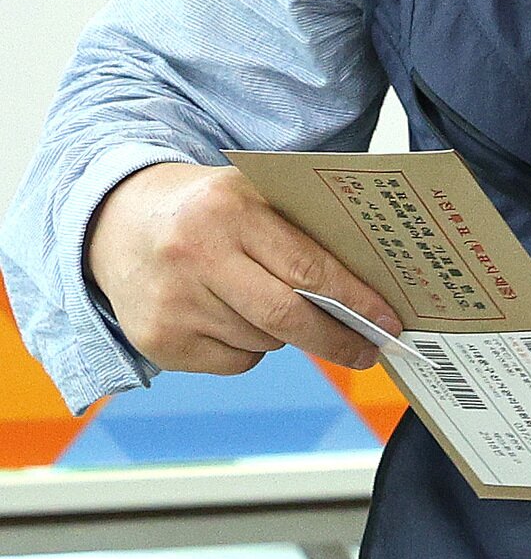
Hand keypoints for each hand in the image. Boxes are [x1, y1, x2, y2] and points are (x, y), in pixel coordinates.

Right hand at [87, 162, 401, 373]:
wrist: (112, 220)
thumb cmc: (206, 211)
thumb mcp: (251, 196)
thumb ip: (303, 230)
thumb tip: (373, 285)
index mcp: (229, 209)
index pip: (308, 267)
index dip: (356, 301)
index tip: (389, 323)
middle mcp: (195, 255)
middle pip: (287, 317)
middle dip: (337, 339)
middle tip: (368, 351)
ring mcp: (172, 302)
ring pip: (265, 342)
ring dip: (285, 334)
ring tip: (266, 302)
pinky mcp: (158, 340)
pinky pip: (236, 362)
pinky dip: (249, 348)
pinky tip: (228, 317)